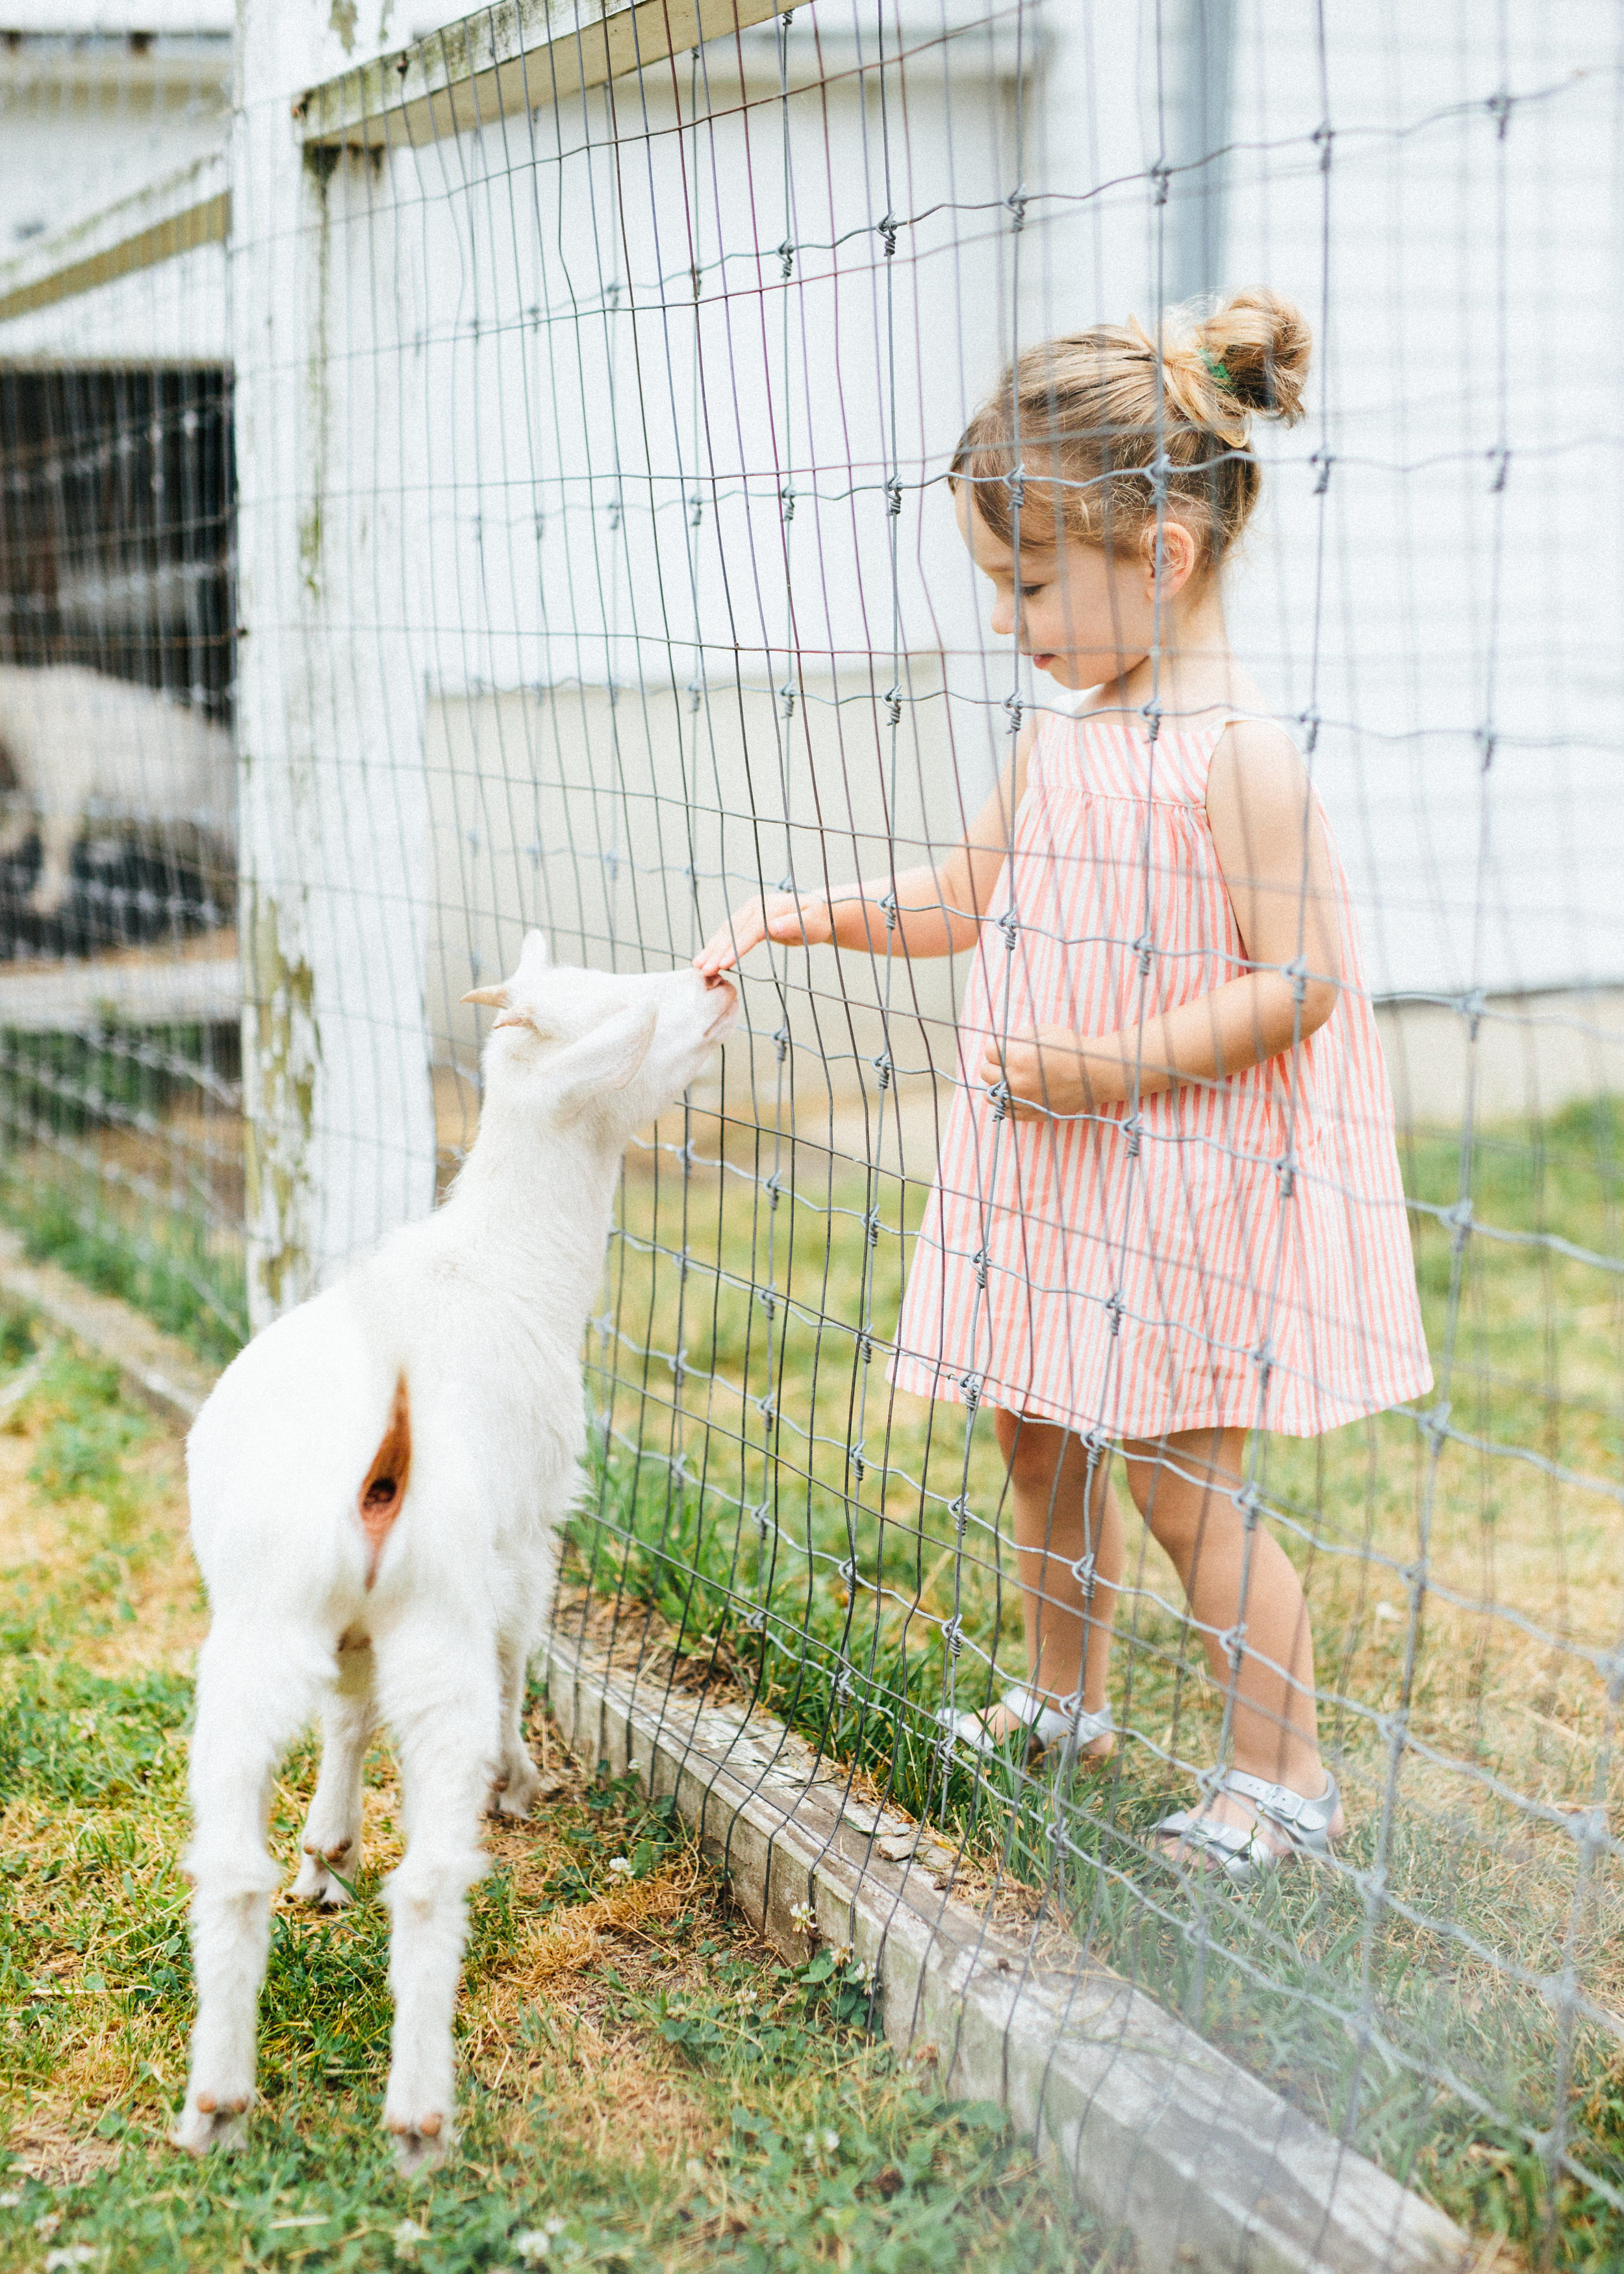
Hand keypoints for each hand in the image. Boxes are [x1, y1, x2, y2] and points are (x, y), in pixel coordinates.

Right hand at [693, 891, 835, 976]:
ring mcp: (748, 912)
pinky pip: (728, 932)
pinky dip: (716, 945)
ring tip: (698, 966)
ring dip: (711, 949)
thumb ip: (793, 925)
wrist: (816, 912)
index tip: (724, 964)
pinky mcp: (746, 919)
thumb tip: (773, 926)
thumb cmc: (817, 920)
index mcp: (769, 907)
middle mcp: (755, 907)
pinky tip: (707, 958)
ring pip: (725, 931)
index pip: (750, 929)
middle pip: (732, 930)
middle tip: (703, 970)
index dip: (736, 947)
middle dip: (717, 951)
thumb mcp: (812, 924)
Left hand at [976, 1025, 1121, 1118]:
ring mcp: (1024, 1100)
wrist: (1097, 1074)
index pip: (990, 1051)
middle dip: (996, 1064)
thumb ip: (1019, 1035)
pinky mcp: (1032, 1114)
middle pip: (986, 1072)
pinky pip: (1005, 1112)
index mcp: (1020, 1058)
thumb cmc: (1072, 1048)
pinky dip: (1006, 1102)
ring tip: (1010, 1078)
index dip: (998, 1047)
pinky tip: (1015, 1093)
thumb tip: (1002, 1043)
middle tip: (1010, 1062)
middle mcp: (1018, 1081)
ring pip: (991, 1095)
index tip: (1008, 1048)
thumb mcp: (1045, 1031)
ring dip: (997, 1084)